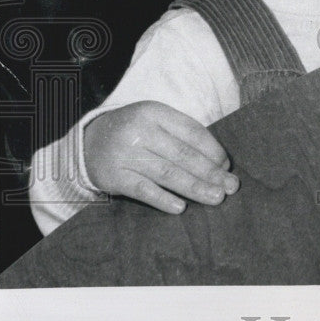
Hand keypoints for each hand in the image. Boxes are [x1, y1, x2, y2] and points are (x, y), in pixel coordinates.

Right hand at [84, 101, 238, 213]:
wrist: (88, 142)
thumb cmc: (134, 132)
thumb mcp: (155, 122)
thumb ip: (182, 135)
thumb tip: (218, 161)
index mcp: (155, 113)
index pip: (192, 131)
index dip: (213, 150)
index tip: (227, 165)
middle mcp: (140, 131)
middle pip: (183, 154)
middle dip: (211, 172)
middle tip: (231, 186)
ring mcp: (126, 154)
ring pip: (167, 173)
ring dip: (195, 187)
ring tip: (216, 197)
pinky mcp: (114, 176)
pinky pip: (143, 190)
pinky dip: (163, 199)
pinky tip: (180, 208)